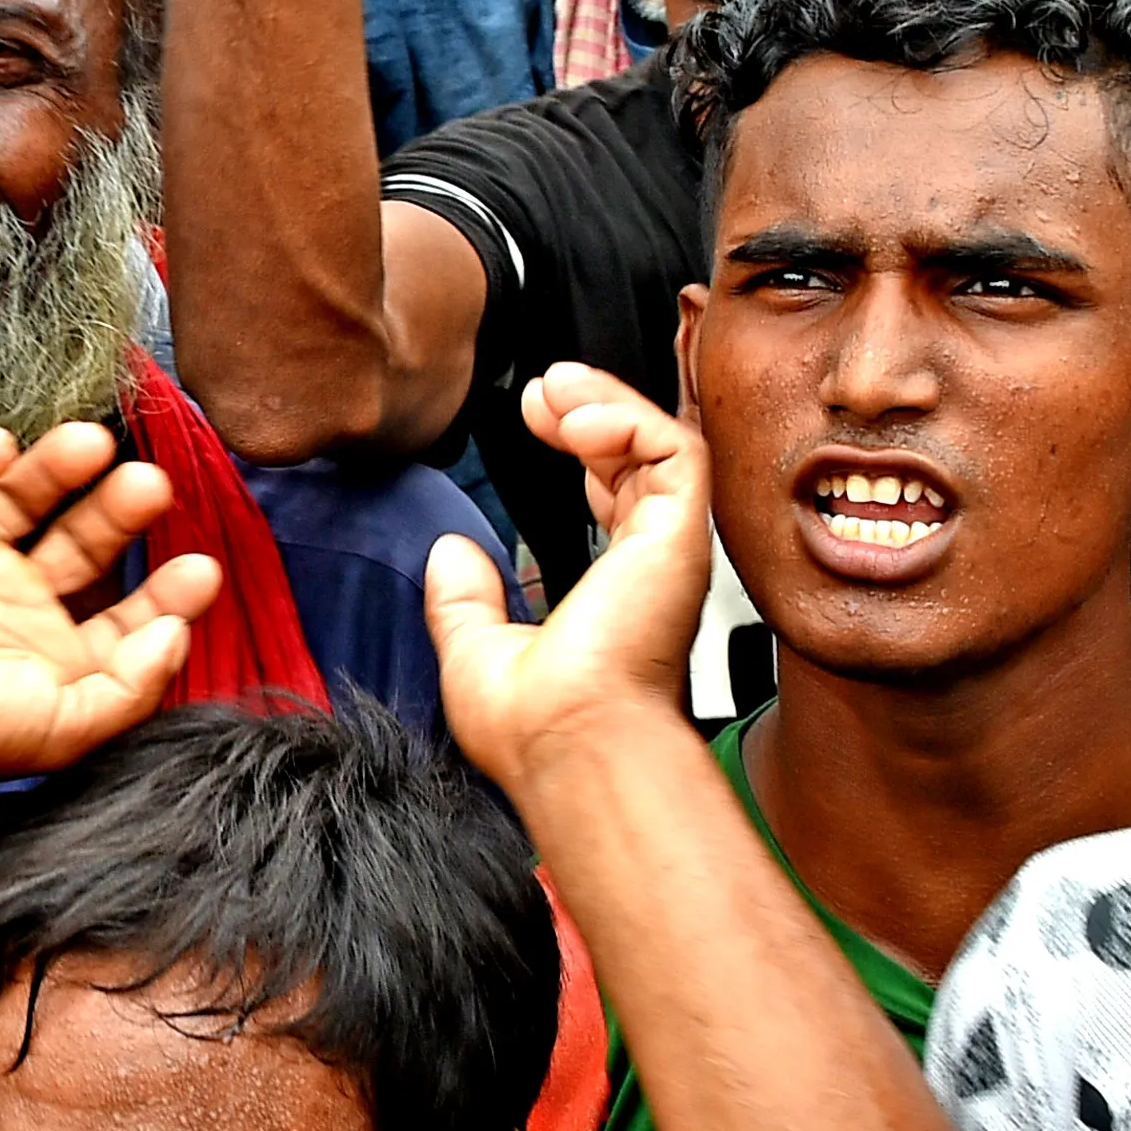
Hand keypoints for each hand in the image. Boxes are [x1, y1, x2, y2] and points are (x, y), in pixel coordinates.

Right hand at [0, 422, 215, 796]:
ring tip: (92, 442)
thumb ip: (132, 686)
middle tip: (150, 484)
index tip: (200, 568)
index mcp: (51, 656)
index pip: (127, 615)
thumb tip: (179, 632)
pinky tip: (0, 450)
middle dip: (119, 512)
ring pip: (24, 494)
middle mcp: (12, 602)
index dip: (168, 595)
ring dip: (58, 465)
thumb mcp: (62, 727)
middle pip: (85, 541)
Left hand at [418, 364, 711, 799]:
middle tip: (540, 388)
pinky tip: (577, 420)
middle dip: (590, 405)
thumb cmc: (535, 726)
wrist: (566, 742)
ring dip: (606, 400)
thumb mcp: (475, 651)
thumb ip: (464, 600)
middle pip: (639, 456)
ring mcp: (668, 547)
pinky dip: (629, 417)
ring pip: (662, 441)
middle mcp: (650, 565)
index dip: (579, 442)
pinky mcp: (680, 533)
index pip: (613, 491)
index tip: (533, 415)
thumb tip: (450, 553)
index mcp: (613, 589)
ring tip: (553, 387)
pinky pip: (678, 449)